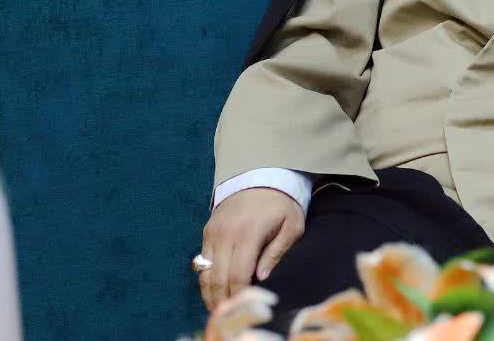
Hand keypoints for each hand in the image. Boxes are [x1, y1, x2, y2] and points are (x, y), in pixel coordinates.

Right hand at [198, 187, 305, 309]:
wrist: (262, 177)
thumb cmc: (282, 205)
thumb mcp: (291, 226)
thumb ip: (277, 252)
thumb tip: (261, 278)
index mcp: (248, 233)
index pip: (238, 275)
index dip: (239, 296)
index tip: (244, 309)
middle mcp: (226, 233)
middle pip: (218, 278)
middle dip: (223, 300)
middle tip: (228, 316)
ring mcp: (213, 231)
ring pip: (205, 272)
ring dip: (210, 293)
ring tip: (218, 309)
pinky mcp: (207, 229)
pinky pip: (201, 260)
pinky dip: (206, 278)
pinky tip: (214, 290)